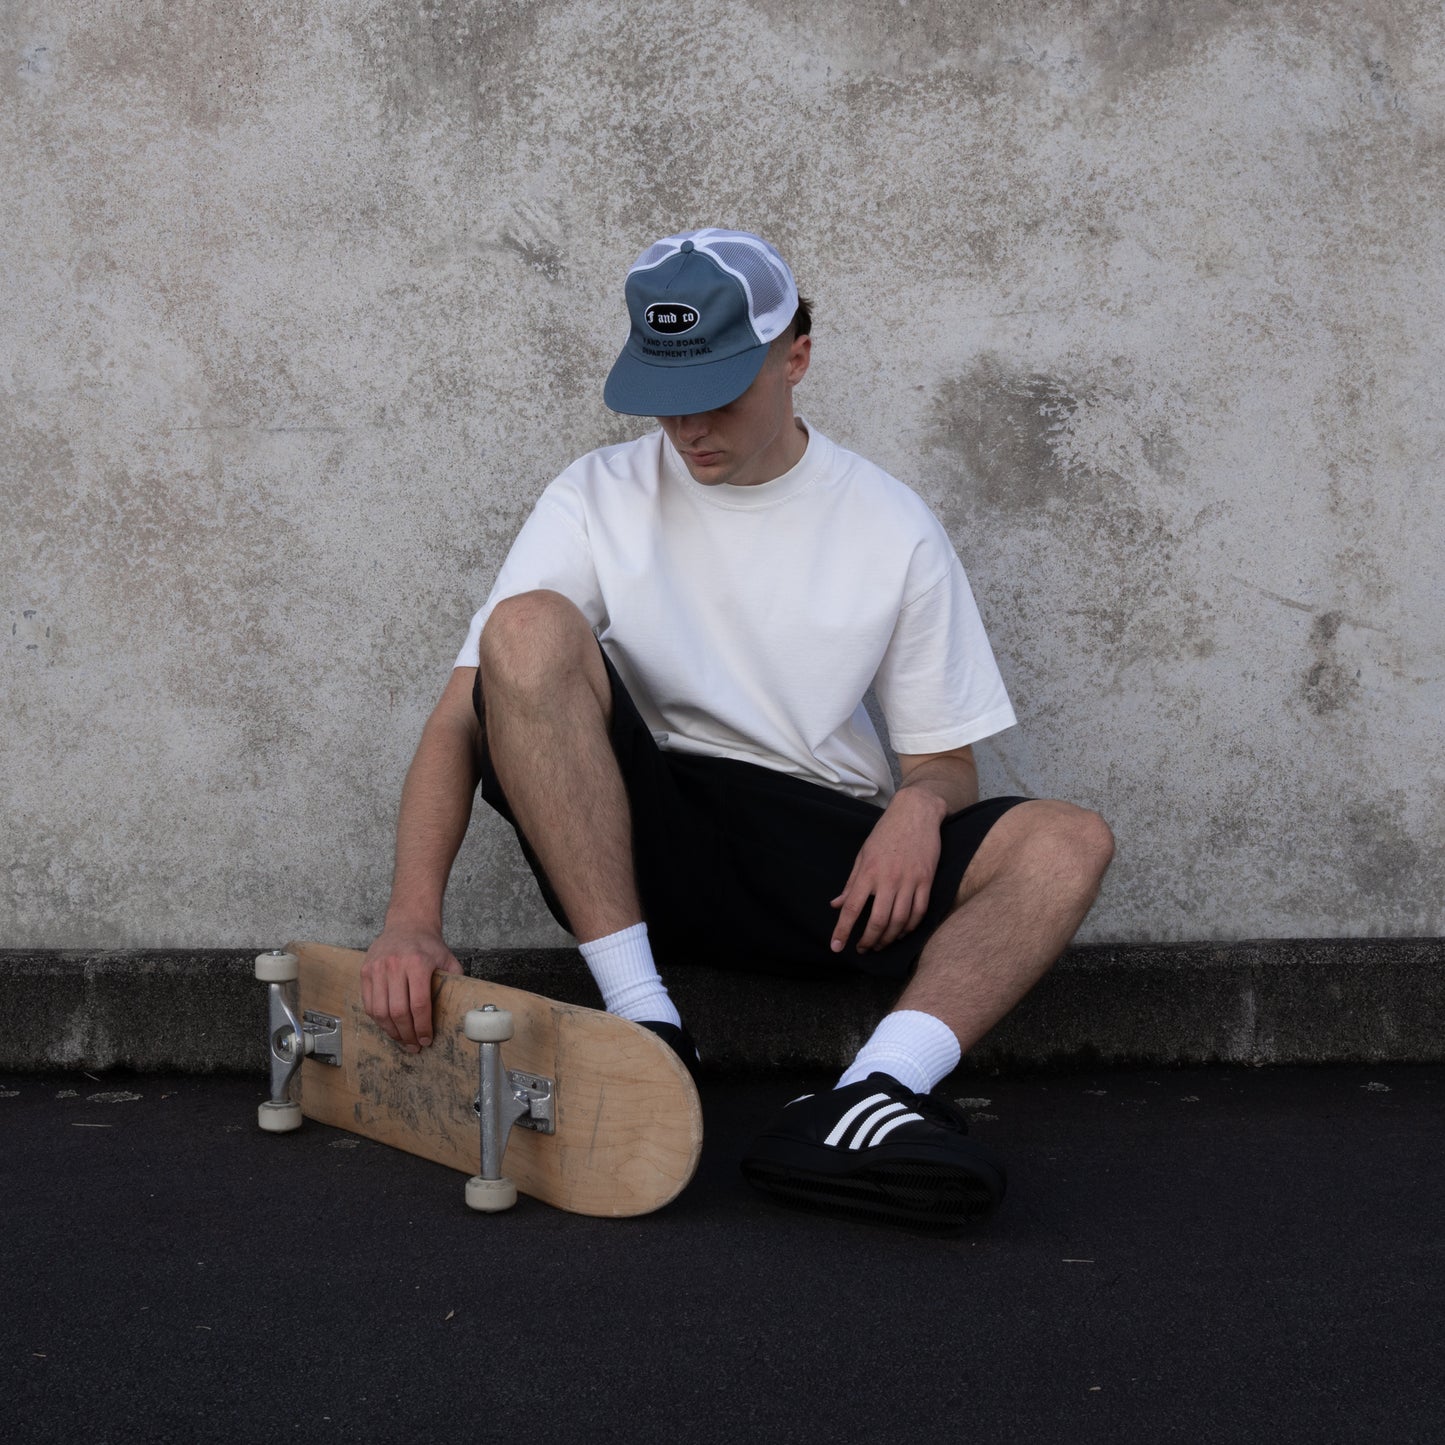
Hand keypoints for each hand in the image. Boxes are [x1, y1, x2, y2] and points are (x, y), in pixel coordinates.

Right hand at [360, 924, 463, 1051]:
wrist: (407, 924)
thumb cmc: (428, 946)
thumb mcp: (447, 959)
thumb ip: (454, 982)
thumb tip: (463, 1009)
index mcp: (418, 963)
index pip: (419, 1004)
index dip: (422, 1026)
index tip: (426, 1039)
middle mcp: (395, 965)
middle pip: (398, 1011)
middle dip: (407, 1033)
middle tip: (414, 1045)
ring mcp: (377, 968)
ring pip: (380, 1011)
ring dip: (391, 1031)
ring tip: (401, 1039)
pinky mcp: (365, 971)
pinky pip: (369, 1003)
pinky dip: (378, 1019)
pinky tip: (389, 1026)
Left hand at [830, 789, 944, 953]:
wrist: (915, 813)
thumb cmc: (885, 833)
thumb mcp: (863, 855)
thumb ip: (851, 883)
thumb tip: (836, 904)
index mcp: (868, 872)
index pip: (851, 908)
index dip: (842, 930)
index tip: (836, 947)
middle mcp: (888, 879)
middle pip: (877, 921)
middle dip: (869, 941)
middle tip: (863, 949)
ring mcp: (910, 881)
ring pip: (899, 921)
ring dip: (889, 938)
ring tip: (881, 944)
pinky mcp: (926, 880)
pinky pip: (919, 912)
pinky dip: (910, 927)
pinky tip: (901, 932)